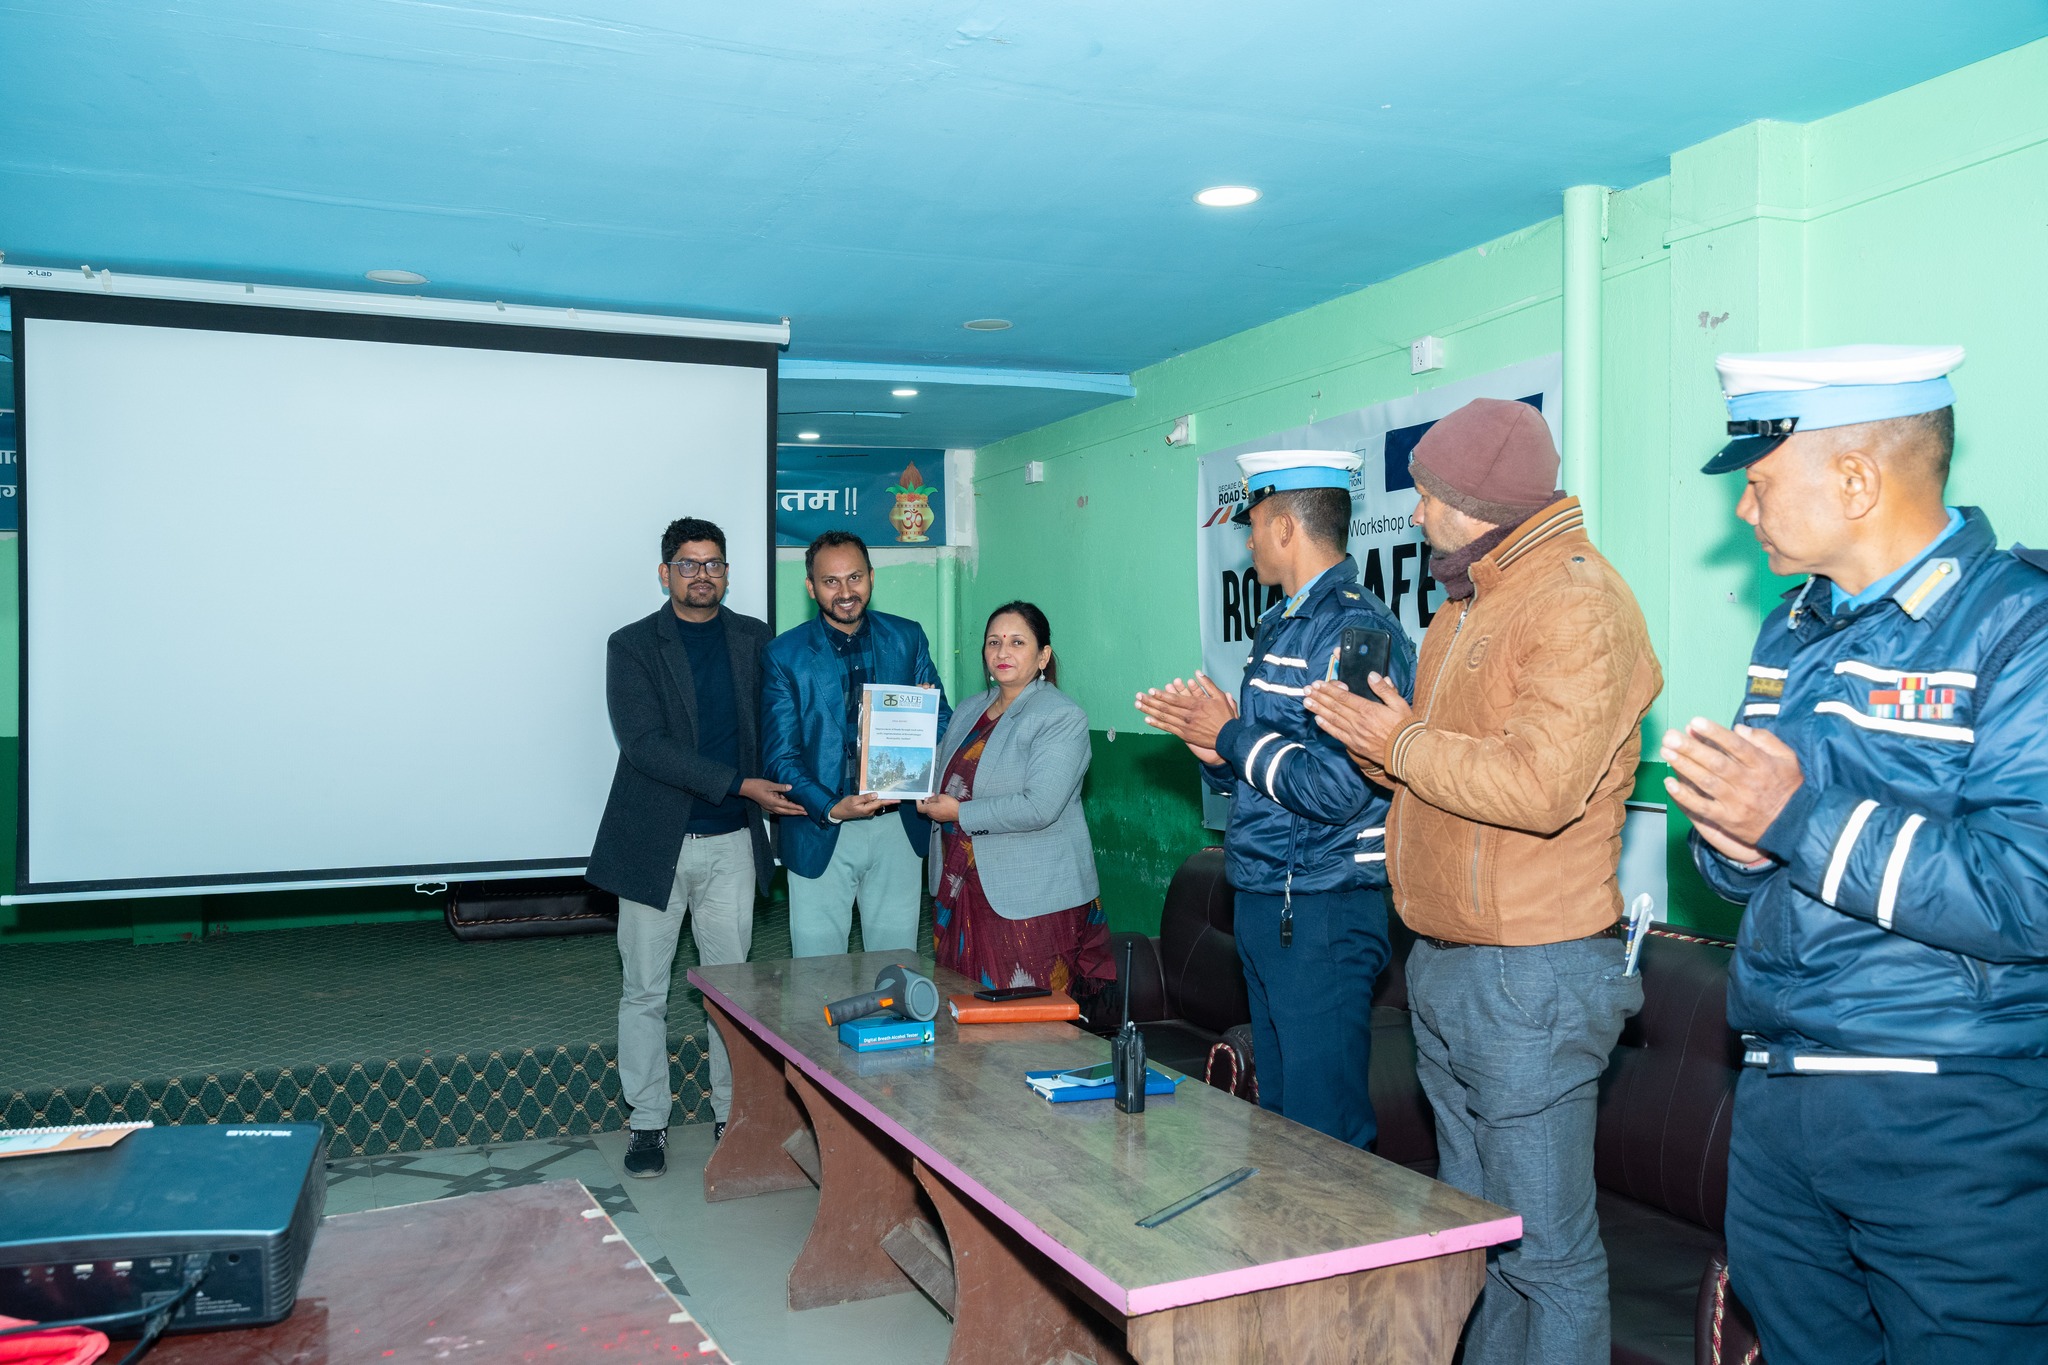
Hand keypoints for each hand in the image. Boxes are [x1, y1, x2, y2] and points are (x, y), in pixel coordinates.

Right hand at [738, 777, 804, 816]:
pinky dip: (784, 811)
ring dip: (791, 812)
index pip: (788, 806)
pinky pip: (778, 811)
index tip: (805, 809)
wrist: (746, 788)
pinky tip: (787, 810)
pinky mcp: (767, 807)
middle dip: (797, 812)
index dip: (797, 808)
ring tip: (799, 811)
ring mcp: (769, 808)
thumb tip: (791, 787)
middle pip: (787, 812)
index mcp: (773, 802)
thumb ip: (781, 787)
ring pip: (783, 812)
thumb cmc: (757, 785)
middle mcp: (772, 807)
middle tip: (806, 813)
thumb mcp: (770, 784)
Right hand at [829, 793, 899, 820]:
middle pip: (880, 803)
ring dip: (882, 799)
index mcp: (868, 809)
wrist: (838, 812)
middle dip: (888, 799)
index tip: (898, 800)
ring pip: (877, 804)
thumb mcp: (854, 799)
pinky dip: (876, 800)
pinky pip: (873, 804)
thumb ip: (865, 797)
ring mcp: (868, 812)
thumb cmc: (845, 805)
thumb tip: (876, 795)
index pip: (881, 803)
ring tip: (888, 793)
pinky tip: (878, 796)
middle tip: (895, 793)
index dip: (890, 801)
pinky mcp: (866, 810)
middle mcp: (870, 811)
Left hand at [916, 793, 960, 821]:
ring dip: (932, 805)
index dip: (918, 803)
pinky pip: (936, 813)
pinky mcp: (941, 819)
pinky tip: (942, 805)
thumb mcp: (940, 797)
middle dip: (927, 802)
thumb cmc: (951, 805)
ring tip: (938, 799)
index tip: (920, 798)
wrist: (960, 813)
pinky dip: (936, 809)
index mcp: (930, 810)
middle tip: (931, 795)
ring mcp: (937, 818)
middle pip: (925, 809)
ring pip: (931, 811)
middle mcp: (932, 815)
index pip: (919, 808)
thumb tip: (927, 799)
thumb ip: (932, 798)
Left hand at [1135, 673, 1236, 759]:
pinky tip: (1147, 719)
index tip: (1151, 690)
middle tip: (1138, 697)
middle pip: (1165, 707)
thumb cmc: (1225, 717)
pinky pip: (1168, 729)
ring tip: (1138, 705)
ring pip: (1164, 717)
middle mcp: (1188, 715)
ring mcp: (1185, 726)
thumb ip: (1208, 684)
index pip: (1174, 699)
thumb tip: (1197, 672)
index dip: (1161, 694)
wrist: (1228, 738)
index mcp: (1195, 705)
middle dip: (1150, 701)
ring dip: (1149, 711)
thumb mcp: (1220, 697)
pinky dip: (1157, 724)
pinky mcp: (1185, 735)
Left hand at [1304, 671, 1411, 768]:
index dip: (1329, 689)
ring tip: (1306, 701)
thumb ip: (1384, 689)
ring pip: (1333, 719)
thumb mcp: (1399, 704)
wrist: (1409, 753)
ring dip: (1318, 709)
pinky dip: (1326, 726)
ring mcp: (1355, 734)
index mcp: (1369, 709)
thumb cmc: (1405, 728)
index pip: (1344, 697)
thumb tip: (1372, 675)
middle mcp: (1359, 721)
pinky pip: (1337, 734)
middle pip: (1334, 707)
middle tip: (1306, 690)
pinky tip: (1318, 719)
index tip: (1318, 683)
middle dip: (1319, 697)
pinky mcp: (1355, 745)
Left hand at [1660, 718, 1802, 857]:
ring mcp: (1736, 802)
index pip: (1736, 746)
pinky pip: (1702, 807)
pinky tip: (1669, 783)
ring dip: (1684, 767)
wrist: (1795, 825)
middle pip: (1716, 763)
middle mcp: (1748, 783)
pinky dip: (1685, 796)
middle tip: (1670, 736)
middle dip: (1691, 748)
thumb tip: (1738, 728)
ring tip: (1666, 752)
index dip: (1714, 733)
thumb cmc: (1788, 786)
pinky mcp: (1727, 819)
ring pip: (1706, 782)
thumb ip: (1765, 740)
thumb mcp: (1787, 758)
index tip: (1694, 722)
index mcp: (1762, 765)